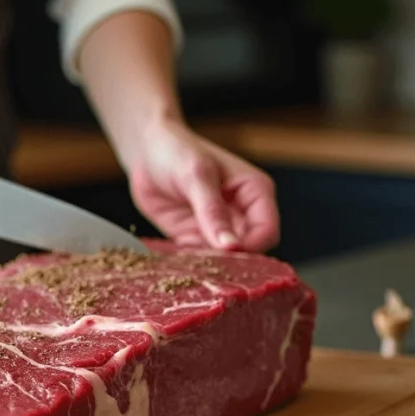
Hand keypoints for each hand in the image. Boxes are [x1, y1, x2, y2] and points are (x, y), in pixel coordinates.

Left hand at [124, 119, 278, 251]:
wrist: (147, 151)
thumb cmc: (177, 152)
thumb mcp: (196, 177)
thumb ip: (213, 212)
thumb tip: (232, 247)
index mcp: (256, 192)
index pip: (268, 232)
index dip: (251, 247)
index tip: (226, 254)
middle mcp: (243, 213)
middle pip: (250, 251)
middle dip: (230, 260)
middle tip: (205, 262)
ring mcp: (219, 228)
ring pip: (224, 259)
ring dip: (208, 264)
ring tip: (187, 256)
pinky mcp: (195, 237)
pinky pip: (200, 258)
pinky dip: (190, 261)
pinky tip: (176, 255)